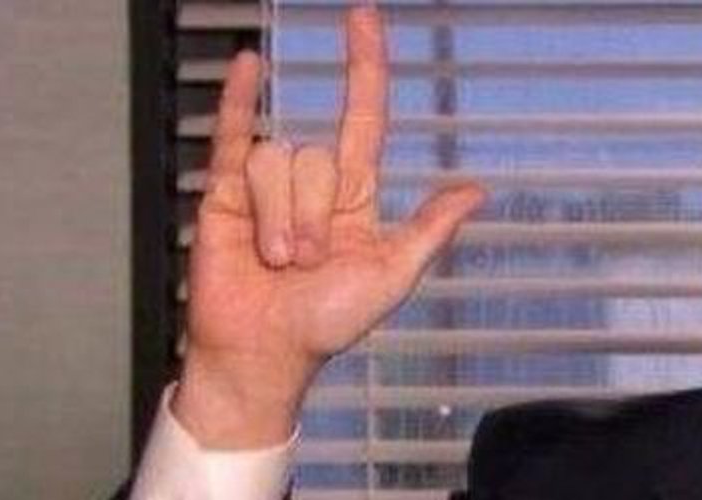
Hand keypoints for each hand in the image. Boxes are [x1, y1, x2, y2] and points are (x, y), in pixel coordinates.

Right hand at [170, 6, 486, 447]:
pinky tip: (245, 67)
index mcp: (354, 197)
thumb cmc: (325, 324)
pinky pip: (232, 136)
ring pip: (278, 161)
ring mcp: (267, 187)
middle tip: (304, 263)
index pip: (362, 117)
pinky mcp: (226, 195)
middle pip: (318, 155)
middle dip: (311, 214)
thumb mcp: (390, 277)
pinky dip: (236, 100)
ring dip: (279, 218)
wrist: (262, 354)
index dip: (365, 68)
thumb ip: (428, 230)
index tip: (363, 18)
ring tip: (274, 262)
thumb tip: (475, 190)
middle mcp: (311, 185)